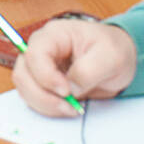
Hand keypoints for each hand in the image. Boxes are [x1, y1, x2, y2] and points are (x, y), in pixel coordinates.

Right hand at [13, 19, 137, 118]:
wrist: (119, 60)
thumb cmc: (115, 50)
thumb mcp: (111, 57)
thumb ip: (88, 70)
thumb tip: (70, 88)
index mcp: (55, 35)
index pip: (35, 54)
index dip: (46, 76)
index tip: (67, 91)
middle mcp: (41, 49)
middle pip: (23, 73)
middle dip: (42, 95)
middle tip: (68, 106)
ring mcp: (40, 66)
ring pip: (25, 88)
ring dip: (44, 104)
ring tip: (71, 108)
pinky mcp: (43, 83)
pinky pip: (33, 97)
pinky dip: (47, 107)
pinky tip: (67, 107)